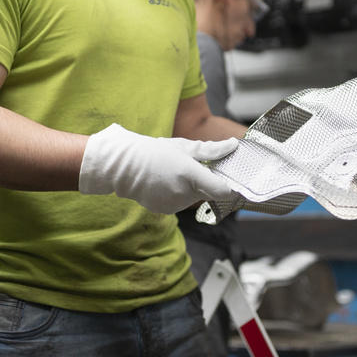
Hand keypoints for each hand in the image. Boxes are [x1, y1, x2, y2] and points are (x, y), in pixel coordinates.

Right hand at [79, 123, 238, 213]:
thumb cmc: (154, 152)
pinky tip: (165, 184)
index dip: (229, 187)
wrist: (123, 167)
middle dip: (206, 184)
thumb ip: (210, 150)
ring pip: (193, 199)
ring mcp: (174, 204)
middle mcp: (184, 193)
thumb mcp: (183, 147)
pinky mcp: (166, 211)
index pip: (222, 190)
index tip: (230, 182)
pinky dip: (177, 196)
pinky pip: (180, 204)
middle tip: (193, 169)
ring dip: (190, 190)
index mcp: (190, 174)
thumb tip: (232, 145)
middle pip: (208, 193)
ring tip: (174, 175)